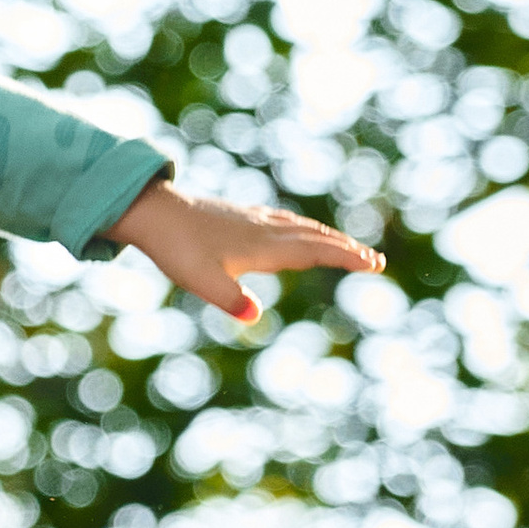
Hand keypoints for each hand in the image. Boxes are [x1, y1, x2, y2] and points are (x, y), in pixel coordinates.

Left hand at [101, 179, 380, 323]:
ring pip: (301, 227)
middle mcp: (265, 229)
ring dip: (328, 237)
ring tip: (348, 247)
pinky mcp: (241, 216)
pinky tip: (300, 230)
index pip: (314, 251)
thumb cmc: (177, 249)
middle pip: (316, 238)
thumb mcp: (201, 281)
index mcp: (263, 246)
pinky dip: (304, 228)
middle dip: (347, 249)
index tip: (372, 265)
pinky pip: (285, 221)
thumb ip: (230, 299)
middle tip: (375, 262)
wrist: (153, 212)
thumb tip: (253, 315)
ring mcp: (254, 220)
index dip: (345, 257)